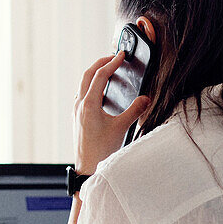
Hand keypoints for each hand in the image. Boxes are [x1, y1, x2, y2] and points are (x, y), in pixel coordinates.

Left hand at [73, 52, 150, 175]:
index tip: (121, 56)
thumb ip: (135, 110)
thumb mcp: (122, 128)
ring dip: (94, 73)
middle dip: (100, 63)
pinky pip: (82, 93)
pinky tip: (100, 91)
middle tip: (114, 57)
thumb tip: (146, 99)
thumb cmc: (101, 151)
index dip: (112, 63)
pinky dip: (91, 85)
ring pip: (82, 83)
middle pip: (87, 74)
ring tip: (108, 70)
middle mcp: (79, 105)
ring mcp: (76, 111)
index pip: (100, 75)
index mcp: (89, 104)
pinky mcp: (77, 117)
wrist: (88, 168)